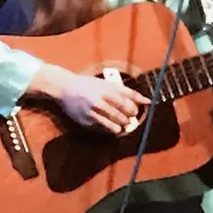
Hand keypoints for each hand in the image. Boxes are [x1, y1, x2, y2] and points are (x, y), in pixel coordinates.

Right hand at [33, 63, 148, 135]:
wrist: (64, 87)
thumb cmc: (88, 84)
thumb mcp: (108, 84)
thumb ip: (128, 92)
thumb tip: (148, 101)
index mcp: (107, 91)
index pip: (128, 105)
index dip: (134, 110)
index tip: (133, 111)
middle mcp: (100, 102)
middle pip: (121, 116)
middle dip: (127, 119)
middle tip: (127, 117)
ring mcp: (92, 113)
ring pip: (113, 126)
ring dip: (120, 126)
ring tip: (120, 124)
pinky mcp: (86, 121)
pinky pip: (101, 128)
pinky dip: (107, 128)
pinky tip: (107, 123)